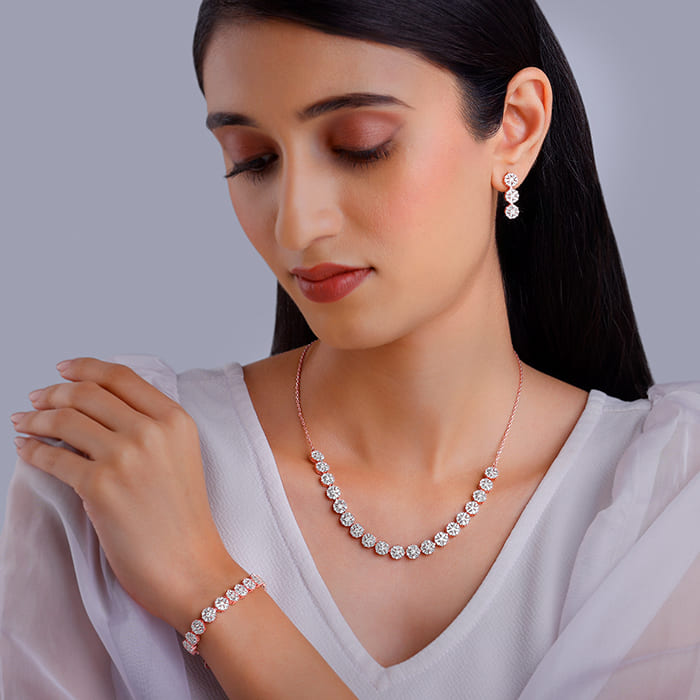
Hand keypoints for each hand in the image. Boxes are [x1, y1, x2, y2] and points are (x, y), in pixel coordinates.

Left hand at [11, 358, 233, 630]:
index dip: (86, 367)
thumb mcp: (181, 456)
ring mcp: (125, 457)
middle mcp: (151, 431)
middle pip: (88, 394)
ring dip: (36, 419)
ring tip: (23, 422)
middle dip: (54, 392)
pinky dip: (32, 451)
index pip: (121, 377)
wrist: (191, 565)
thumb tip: (97, 410)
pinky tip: (27, 450)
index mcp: (175, 419)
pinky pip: (53, 457)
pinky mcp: (100, 487)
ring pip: (65, 421)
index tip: (63, 369)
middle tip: (38, 398)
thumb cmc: (184, 518)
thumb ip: (151, 427)